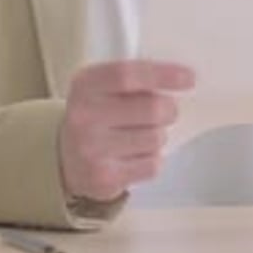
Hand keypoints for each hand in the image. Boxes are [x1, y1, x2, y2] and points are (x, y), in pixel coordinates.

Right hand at [58, 59, 194, 201]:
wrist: (63, 158)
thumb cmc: (95, 114)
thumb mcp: (101, 86)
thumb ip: (134, 77)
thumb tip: (182, 77)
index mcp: (85, 84)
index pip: (128, 75)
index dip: (163, 74)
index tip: (189, 78)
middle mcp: (84, 116)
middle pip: (151, 108)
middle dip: (169, 109)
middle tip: (166, 110)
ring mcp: (92, 149)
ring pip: (156, 138)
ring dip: (159, 135)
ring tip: (142, 134)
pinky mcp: (104, 178)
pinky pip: (152, 164)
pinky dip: (152, 158)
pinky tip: (135, 155)